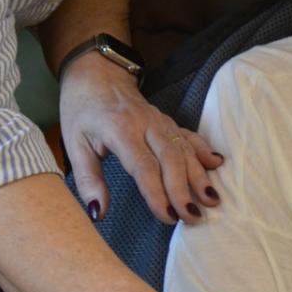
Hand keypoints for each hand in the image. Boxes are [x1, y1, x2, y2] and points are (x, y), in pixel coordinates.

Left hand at [59, 53, 222, 223]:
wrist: (96, 74)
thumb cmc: (82, 111)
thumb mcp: (74, 145)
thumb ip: (87, 181)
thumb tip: (98, 214)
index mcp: (120, 130)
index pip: (144, 167)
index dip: (157, 194)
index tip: (167, 217)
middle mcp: (146, 123)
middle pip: (170, 159)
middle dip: (184, 189)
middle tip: (193, 216)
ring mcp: (160, 120)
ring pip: (184, 149)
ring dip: (199, 175)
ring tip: (211, 200)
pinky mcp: (168, 121)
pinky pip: (189, 136)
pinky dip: (204, 150)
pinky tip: (217, 164)